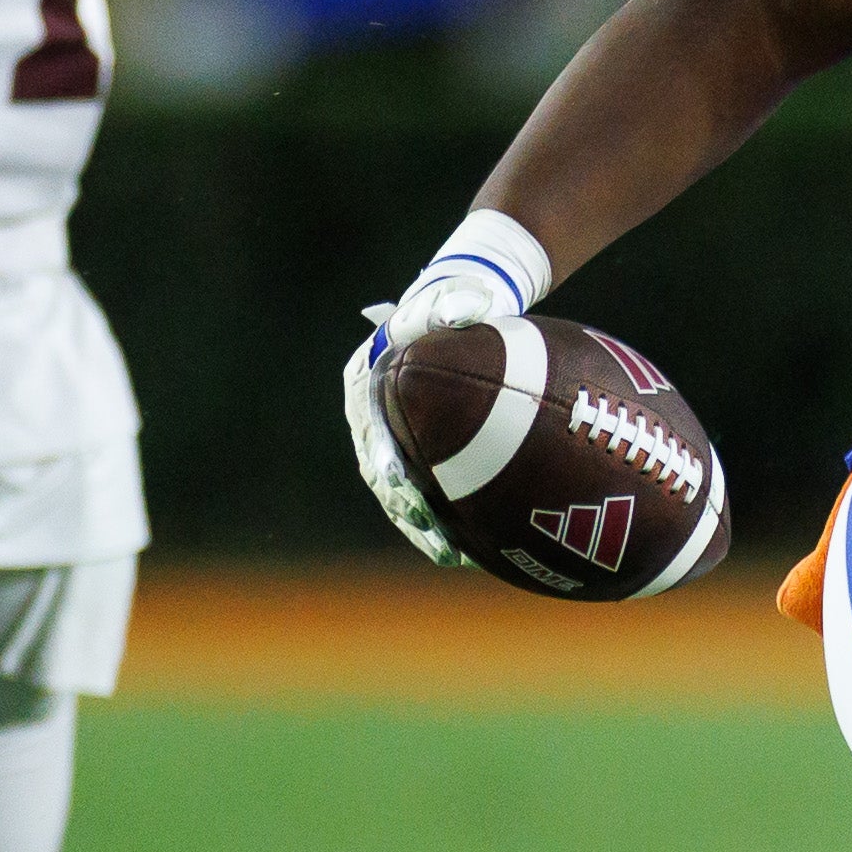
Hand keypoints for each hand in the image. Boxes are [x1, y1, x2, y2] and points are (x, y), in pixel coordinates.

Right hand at [341, 214, 554, 571]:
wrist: (466, 307)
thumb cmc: (458, 301)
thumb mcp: (455, 295)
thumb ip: (455, 302)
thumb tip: (472, 304)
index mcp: (368, 387)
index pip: (372, 433)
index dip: (385, 464)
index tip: (402, 486)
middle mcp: (377, 418)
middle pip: (386, 476)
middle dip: (407, 510)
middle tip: (434, 536)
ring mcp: (401, 439)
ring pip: (408, 493)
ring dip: (427, 526)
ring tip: (453, 556)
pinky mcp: (430, 454)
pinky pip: (438, 492)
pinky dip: (455, 519)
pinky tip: (482, 548)